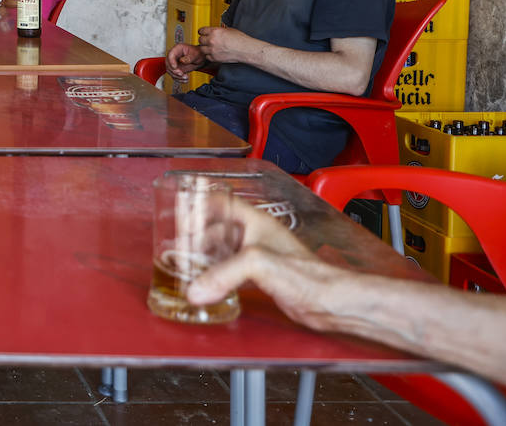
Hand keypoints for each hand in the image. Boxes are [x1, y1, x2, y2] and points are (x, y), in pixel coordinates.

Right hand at [165, 43, 205, 80]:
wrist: (200, 59)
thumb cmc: (198, 53)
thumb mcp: (196, 54)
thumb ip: (189, 58)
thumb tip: (182, 60)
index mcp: (177, 49)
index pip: (170, 55)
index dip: (171, 61)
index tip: (175, 67)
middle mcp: (174, 56)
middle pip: (168, 64)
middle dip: (174, 71)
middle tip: (181, 74)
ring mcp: (174, 63)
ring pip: (170, 71)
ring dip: (177, 76)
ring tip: (185, 77)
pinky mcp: (176, 69)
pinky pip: (174, 75)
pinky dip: (179, 79)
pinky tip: (185, 80)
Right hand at [187, 201, 341, 330]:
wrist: (328, 302)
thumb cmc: (307, 275)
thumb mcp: (257, 264)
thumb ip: (222, 274)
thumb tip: (195, 289)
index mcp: (255, 222)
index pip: (222, 203)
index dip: (201, 206)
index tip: (183, 217)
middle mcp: (255, 237)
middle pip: (217, 230)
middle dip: (196, 239)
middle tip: (178, 249)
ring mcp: (258, 258)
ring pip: (222, 253)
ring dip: (204, 260)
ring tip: (187, 269)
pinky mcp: (260, 279)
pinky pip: (230, 273)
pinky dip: (215, 278)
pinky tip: (207, 286)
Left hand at [197, 25, 254, 65]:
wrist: (246, 50)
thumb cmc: (240, 40)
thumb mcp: (228, 30)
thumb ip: (219, 30)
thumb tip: (214, 31)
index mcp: (215, 32)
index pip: (201, 31)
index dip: (202, 32)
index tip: (203, 33)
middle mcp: (212, 40)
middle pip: (200, 40)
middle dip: (203, 40)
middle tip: (207, 40)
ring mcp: (212, 50)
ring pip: (202, 49)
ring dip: (205, 48)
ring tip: (211, 47)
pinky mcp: (214, 58)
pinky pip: (207, 56)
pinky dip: (209, 55)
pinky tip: (214, 53)